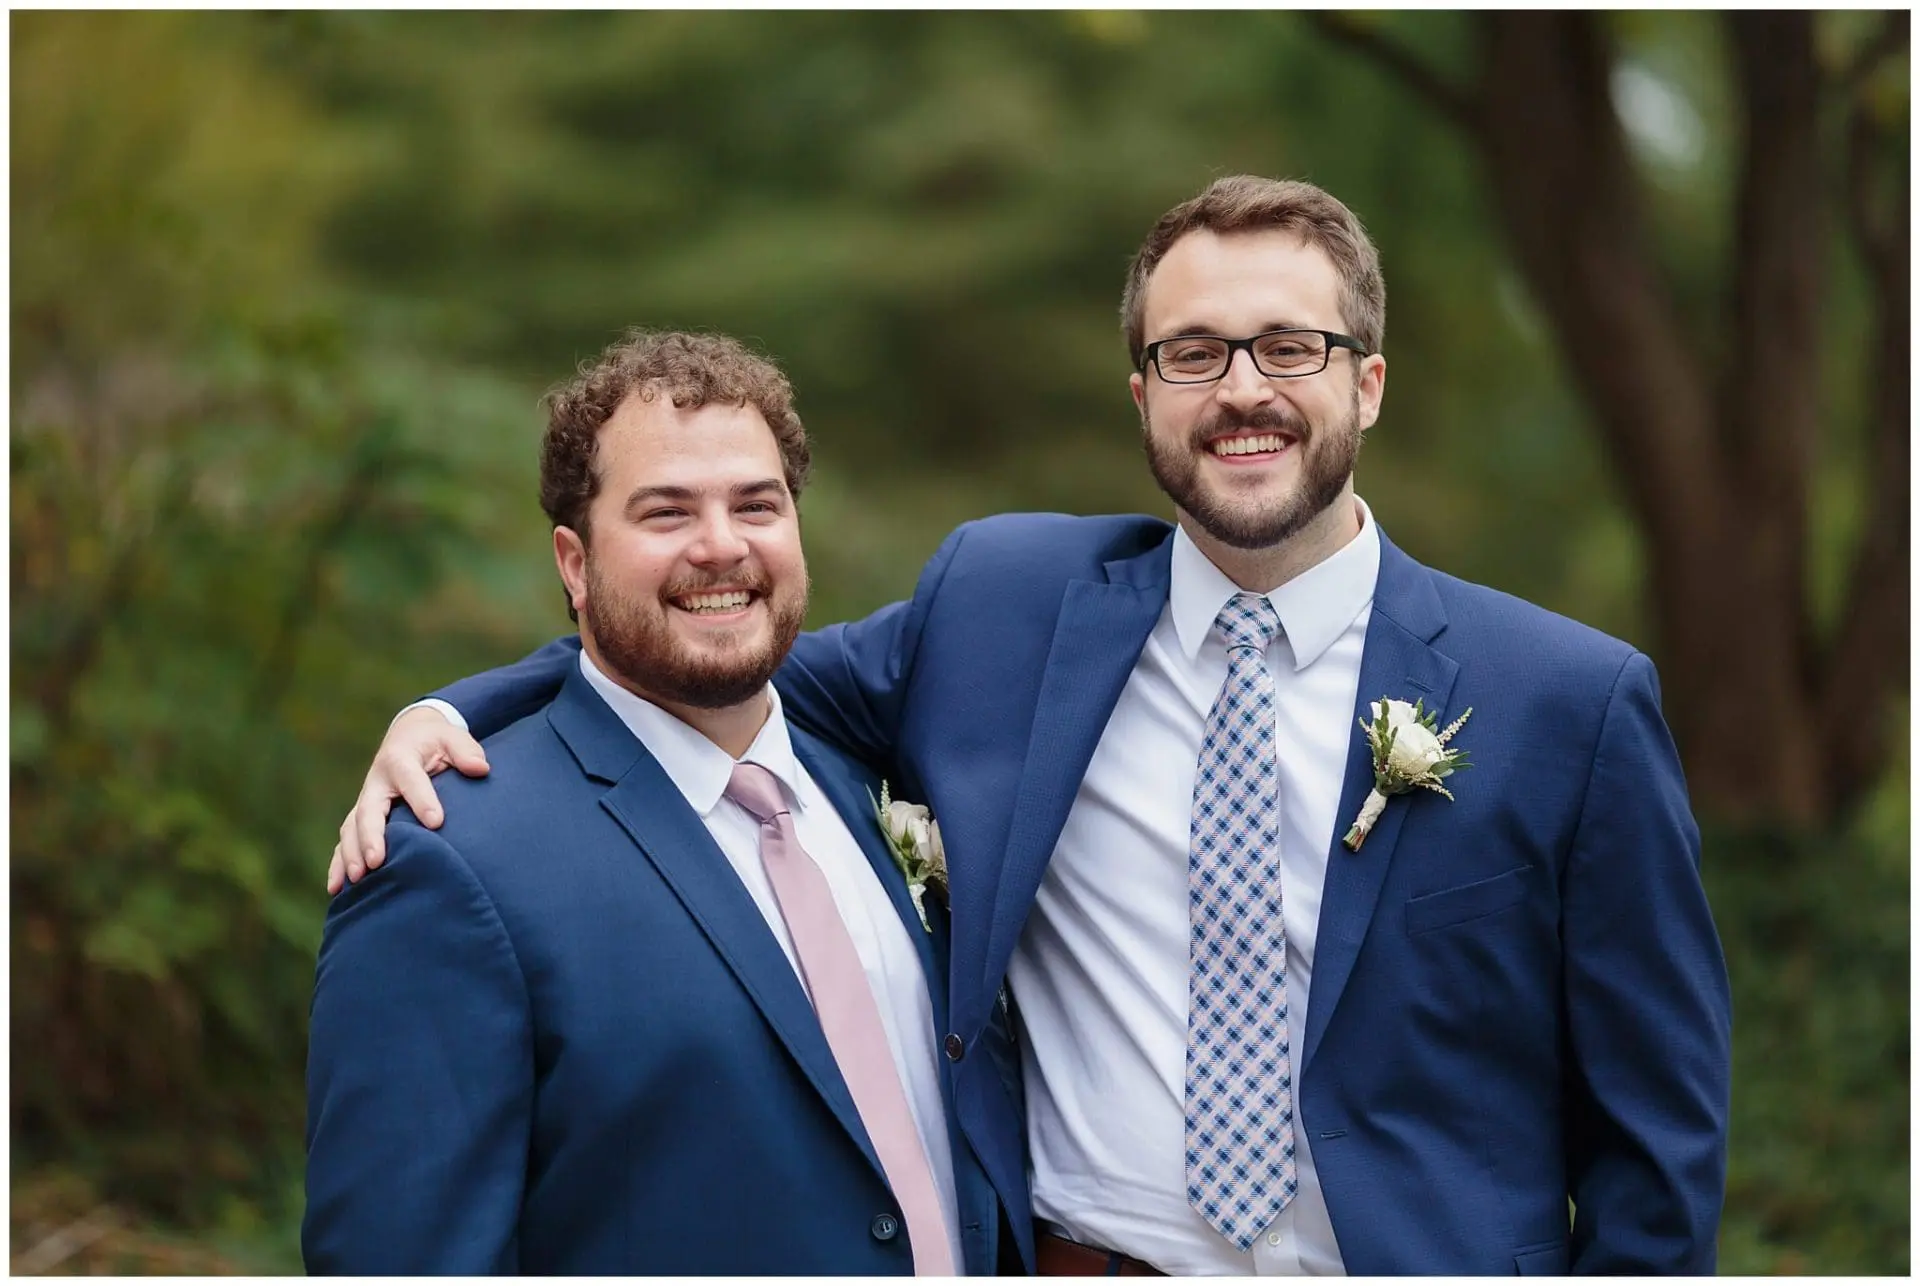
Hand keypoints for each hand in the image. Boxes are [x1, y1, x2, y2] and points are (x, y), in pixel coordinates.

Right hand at [327, 707, 490, 893]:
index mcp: (400, 759)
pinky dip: (339, 863)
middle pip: (369, 810)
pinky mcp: (361, 816)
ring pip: (352, 828)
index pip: (410, 780)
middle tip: (376, 861)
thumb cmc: (436, 741)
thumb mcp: (452, 738)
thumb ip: (466, 751)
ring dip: (352, 854)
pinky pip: (346, 840)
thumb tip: (480, 768)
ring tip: (358, 879)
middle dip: (371, 836)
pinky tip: (336, 888)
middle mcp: (377, 782)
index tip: (436, 822)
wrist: (409, 736)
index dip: (422, 800)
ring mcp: (366, 800)